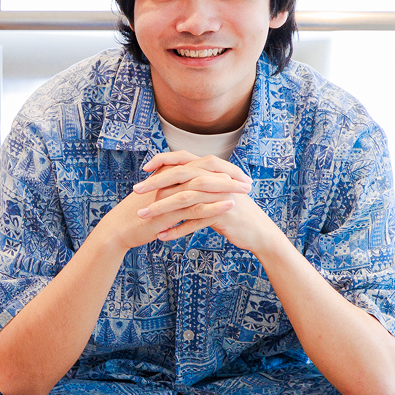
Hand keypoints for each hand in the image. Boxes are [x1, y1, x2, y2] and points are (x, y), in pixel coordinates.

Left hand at [133, 151, 280, 252]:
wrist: (258, 231)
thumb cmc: (233, 210)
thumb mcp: (215, 192)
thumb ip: (198, 181)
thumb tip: (172, 177)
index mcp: (212, 170)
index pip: (183, 158)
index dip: (163, 159)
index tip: (144, 168)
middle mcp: (216, 178)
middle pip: (181, 175)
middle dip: (155, 183)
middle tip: (135, 190)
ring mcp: (220, 195)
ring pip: (185, 199)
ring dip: (161, 208)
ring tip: (143, 216)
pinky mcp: (223, 213)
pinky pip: (195, 222)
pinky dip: (177, 230)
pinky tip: (162, 236)